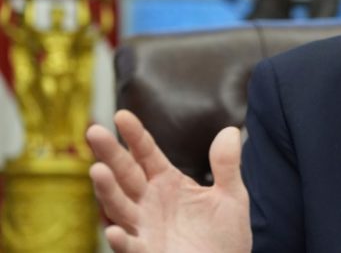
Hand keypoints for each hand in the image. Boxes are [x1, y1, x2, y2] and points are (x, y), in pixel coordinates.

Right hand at [87, 110, 250, 252]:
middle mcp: (149, 202)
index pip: (147, 154)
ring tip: (98, 170)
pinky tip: (114, 231)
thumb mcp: (231, 196)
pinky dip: (121, 240)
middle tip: (94, 132)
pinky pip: (131, 246)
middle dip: (110, 154)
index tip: (122, 115)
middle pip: (126, 174)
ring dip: (107, 190)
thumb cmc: (225, 236)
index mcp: (168, 182)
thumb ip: (226, 165)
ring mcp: (145, 227)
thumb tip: (231, 130)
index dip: (135, 136)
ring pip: (120, 206)